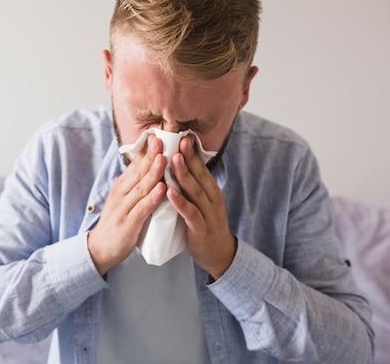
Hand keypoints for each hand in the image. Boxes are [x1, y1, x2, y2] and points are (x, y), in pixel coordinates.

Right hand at [88, 135, 166, 274]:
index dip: (148, 149)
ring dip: (153, 172)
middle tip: (163, 138)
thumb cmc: (119, 222)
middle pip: (138, 171)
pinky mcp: (128, 223)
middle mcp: (121, 193)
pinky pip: (142, 208)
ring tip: (165, 158)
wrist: (101, 248)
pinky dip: (152, 198)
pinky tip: (162, 189)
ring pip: (141, 187)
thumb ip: (137, 184)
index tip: (159, 134)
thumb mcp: (125, 198)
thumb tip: (152, 165)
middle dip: (151, 155)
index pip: (136, 163)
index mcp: (122, 185)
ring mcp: (123, 208)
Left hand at [167, 136, 235, 279]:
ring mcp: (208, 213)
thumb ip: (192, 187)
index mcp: (211, 191)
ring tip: (172, 160)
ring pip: (195, 191)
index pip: (201, 168)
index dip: (192, 152)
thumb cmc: (204, 225)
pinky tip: (170, 192)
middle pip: (199, 175)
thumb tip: (179, 167)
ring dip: (183, 174)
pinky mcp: (201, 228)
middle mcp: (212, 199)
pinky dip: (180, 202)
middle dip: (188, 157)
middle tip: (178, 139)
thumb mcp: (201, 203)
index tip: (183, 135)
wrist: (219, 254)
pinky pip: (190, 213)